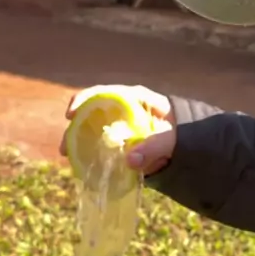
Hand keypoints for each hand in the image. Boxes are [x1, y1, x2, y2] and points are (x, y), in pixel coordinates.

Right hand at [60, 84, 176, 175]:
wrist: (189, 145)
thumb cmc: (179, 133)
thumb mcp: (170, 138)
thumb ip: (154, 147)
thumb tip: (130, 160)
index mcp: (135, 98)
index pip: (105, 92)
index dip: (85, 99)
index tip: (71, 114)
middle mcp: (123, 108)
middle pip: (93, 111)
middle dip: (76, 127)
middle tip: (65, 146)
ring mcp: (120, 124)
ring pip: (93, 128)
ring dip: (79, 140)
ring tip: (68, 155)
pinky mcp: (120, 141)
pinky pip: (101, 143)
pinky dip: (90, 151)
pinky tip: (82, 163)